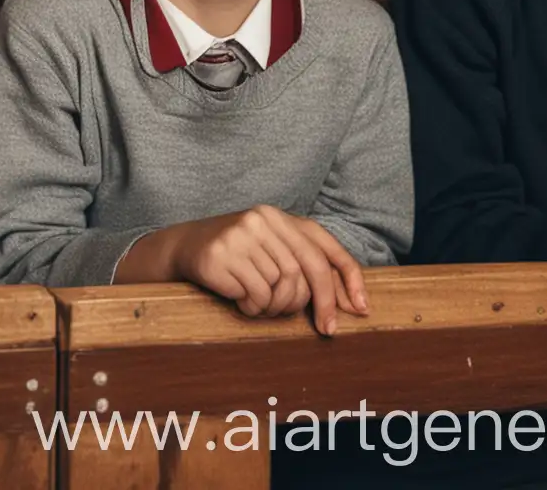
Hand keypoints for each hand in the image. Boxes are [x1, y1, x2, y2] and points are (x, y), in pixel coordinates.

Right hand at [170, 206, 366, 334]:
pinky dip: (254, 308)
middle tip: (323, 329)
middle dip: (318, 305)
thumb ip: (305, 266)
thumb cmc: (239, 255)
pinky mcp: (221, 256)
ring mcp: (240, 236)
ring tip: (260, 303)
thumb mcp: (272, 250)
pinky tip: (241, 300)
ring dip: (275, 307)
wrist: (185, 247)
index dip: (348, 277)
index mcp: (278, 216)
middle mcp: (261, 220)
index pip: (324, 245)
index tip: (361, 310)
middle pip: (306, 271)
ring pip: (281, 288)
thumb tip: (351, 303)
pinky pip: (256, 296)